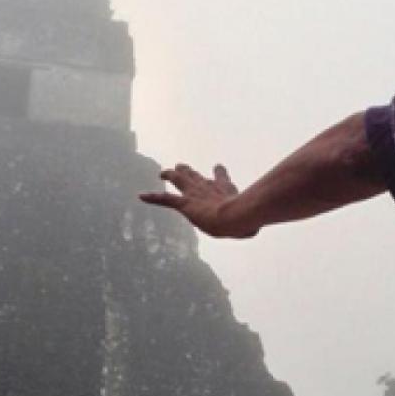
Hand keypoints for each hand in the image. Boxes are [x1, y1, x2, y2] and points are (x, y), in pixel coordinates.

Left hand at [140, 164, 256, 238]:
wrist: (236, 215)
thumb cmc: (247, 219)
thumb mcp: (251, 221)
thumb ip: (249, 223)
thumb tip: (252, 228)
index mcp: (226, 189)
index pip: (221, 177)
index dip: (219, 173)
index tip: (218, 168)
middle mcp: (209, 187)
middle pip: (196, 175)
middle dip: (188, 171)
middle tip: (181, 167)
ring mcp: (195, 194)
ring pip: (179, 180)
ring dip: (170, 175)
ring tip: (162, 173)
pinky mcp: (185, 204)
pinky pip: (165, 199)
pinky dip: (153, 197)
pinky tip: (141, 196)